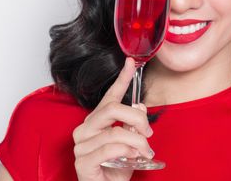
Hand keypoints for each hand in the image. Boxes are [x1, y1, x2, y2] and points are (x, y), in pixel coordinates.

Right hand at [73, 57, 153, 180]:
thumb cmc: (116, 169)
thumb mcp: (132, 144)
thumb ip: (134, 125)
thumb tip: (140, 107)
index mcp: (97, 121)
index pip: (110, 96)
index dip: (122, 78)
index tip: (131, 62)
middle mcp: (85, 129)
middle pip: (113, 109)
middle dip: (137, 118)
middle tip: (149, 132)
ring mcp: (81, 145)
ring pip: (116, 131)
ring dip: (137, 141)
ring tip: (145, 151)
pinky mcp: (82, 162)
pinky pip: (110, 148)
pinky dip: (127, 151)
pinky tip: (134, 156)